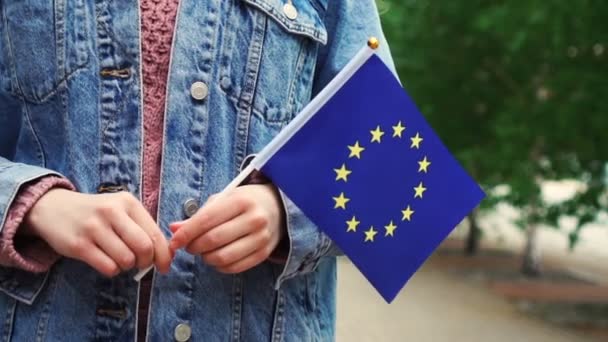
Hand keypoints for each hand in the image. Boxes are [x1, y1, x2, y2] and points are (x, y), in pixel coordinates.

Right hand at [23, 189, 171, 276]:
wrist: (53, 208)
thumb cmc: (96, 213)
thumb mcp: (120, 209)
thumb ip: (141, 227)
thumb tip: (165, 254)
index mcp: (128, 203)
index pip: (155, 233)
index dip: (164, 254)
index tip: (165, 266)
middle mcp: (112, 212)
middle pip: (144, 247)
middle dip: (147, 262)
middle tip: (141, 264)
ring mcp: (94, 228)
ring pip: (126, 260)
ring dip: (127, 266)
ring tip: (119, 259)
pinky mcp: (79, 245)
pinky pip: (108, 267)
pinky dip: (112, 270)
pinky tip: (106, 261)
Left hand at [169, 184, 285, 273]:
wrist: (278, 207)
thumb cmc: (245, 201)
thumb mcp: (223, 200)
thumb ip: (199, 215)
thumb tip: (174, 229)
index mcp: (241, 201)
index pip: (207, 220)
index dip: (186, 233)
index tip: (174, 241)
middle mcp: (254, 219)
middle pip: (213, 240)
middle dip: (194, 246)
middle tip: (188, 246)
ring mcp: (261, 238)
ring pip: (223, 257)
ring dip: (205, 258)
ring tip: (203, 251)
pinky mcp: (264, 253)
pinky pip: (234, 268)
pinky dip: (219, 266)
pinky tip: (216, 258)